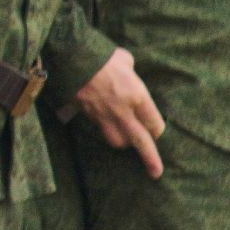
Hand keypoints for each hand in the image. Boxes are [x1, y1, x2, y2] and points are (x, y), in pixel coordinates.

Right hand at [74, 48, 165, 178]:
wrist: (72, 58)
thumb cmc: (102, 56)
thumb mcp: (125, 60)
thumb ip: (131, 72)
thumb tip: (128, 72)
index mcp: (137, 95)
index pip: (154, 124)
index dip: (157, 129)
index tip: (156, 129)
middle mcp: (123, 110)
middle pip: (141, 141)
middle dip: (150, 158)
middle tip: (156, 173)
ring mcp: (104, 115)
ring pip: (118, 141)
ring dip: (125, 143)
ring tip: (128, 142)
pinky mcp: (89, 115)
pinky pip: (101, 130)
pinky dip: (107, 132)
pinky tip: (109, 128)